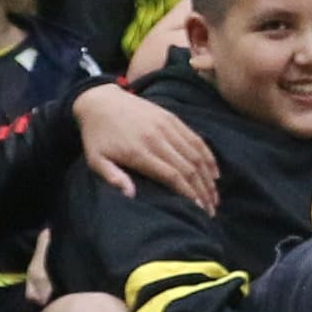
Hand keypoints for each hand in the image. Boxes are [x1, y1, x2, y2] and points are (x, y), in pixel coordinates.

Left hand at [73, 83, 219, 202]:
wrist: (100, 100)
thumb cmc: (97, 136)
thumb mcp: (96, 159)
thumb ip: (112, 177)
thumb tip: (130, 195)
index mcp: (139, 152)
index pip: (172, 175)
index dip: (189, 194)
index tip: (198, 210)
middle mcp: (157, 138)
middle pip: (189, 167)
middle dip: (203, 191)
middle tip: (210, 210)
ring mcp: (167, 126)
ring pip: (196, 154)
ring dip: (208, 177)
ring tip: (215, 196)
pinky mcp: (172, 118)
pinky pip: (196, 139)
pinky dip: (208, 157)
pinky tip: (214, 172)